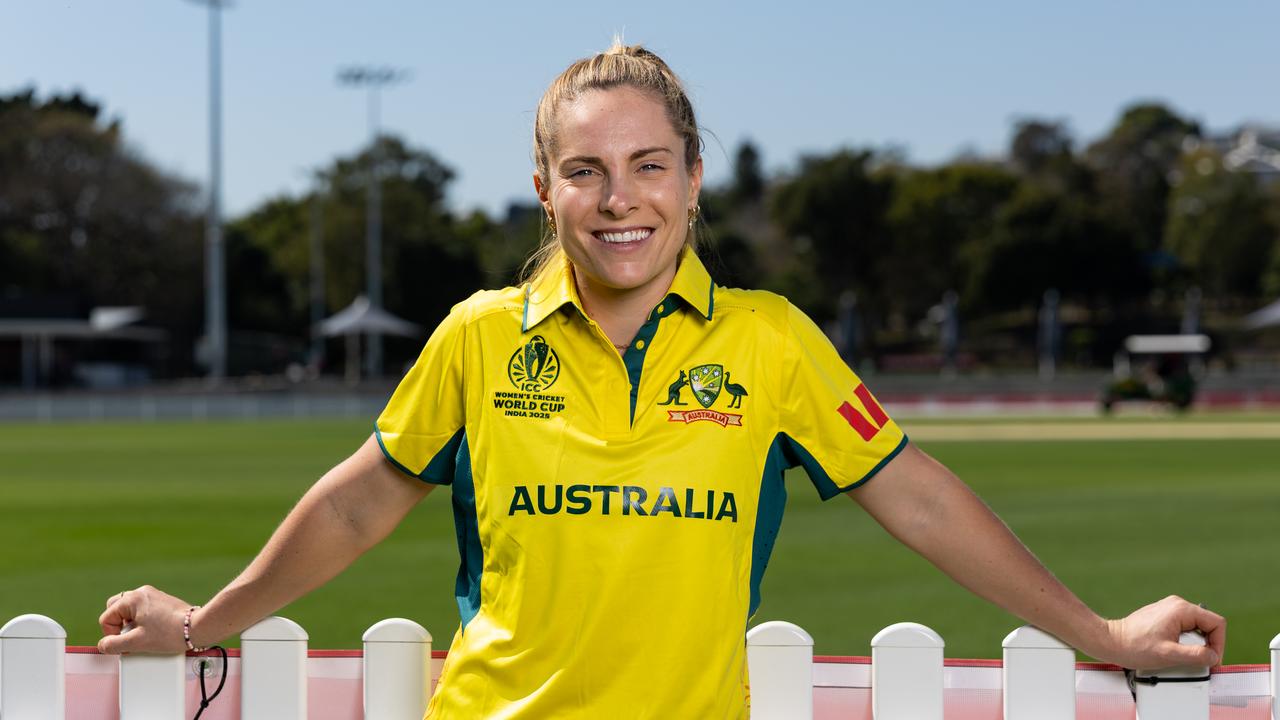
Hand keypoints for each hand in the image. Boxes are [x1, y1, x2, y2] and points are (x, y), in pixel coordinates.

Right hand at [97, 585, 191, 654]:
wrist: (197, 627)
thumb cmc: (170, 633)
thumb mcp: (137, 642)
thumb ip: (113, 645)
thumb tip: (103, 646)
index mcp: (132, 599)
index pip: (107, 618)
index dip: (111, 635)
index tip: (123, 644)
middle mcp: (142, 593)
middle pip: (115, 608)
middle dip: (117, 625)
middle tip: (129, 638)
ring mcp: (153, 595)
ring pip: (129, 609)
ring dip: (129, 623)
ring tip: (142, 635)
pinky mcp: (162, 601)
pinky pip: (143, 610)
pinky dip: (141, 621)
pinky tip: (152, 632)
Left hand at [1101, 595, 1224, 668]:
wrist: (1111, 642)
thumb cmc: (1134, 646)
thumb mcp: (1169, 655)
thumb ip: (1195, 655)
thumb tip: (1212, 656)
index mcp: (1181, 609)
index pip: (1216, 623)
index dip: (1219, 644)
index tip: (1211, 659)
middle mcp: (1176, 605)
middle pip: (1207, 625)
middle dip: (1207, 645)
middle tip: (1198, 660)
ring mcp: (1169, 610)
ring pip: (1196, 628)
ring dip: (1195, 644)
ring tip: (1181, 656)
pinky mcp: (1163, 617)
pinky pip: (1184, 628)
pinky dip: (1184, 641)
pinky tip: (1174, 651)